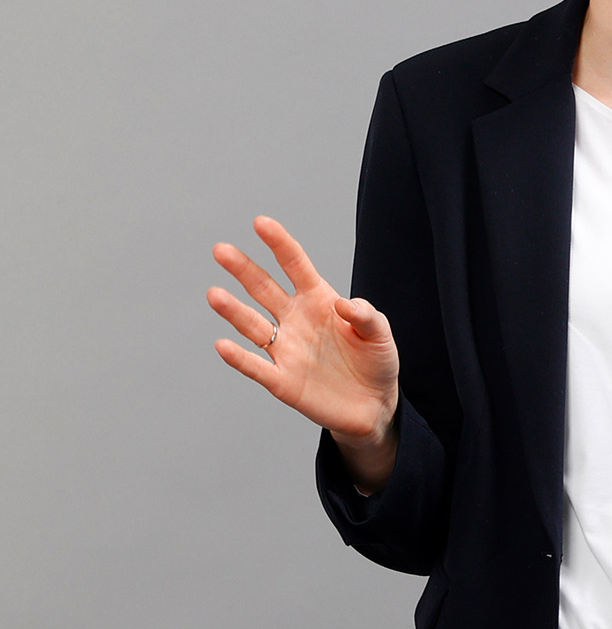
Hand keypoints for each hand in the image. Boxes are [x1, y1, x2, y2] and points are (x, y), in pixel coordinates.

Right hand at [207, 216, 398, 448]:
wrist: (373, 405)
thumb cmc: (376, 361)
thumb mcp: (380, 333)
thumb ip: (365, 315)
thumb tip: (341, 303)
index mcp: (319, 301)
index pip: (295, 266)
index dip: (279, 244)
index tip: (260, 223)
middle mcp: (296, 320)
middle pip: (265, 289)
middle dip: (244, 269)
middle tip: (221, 250)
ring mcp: (286, 350)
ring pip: (253, 326)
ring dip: (233, 311)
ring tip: (214, 294)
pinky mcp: (282, 381)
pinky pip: (256, 367)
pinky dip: (239, 358)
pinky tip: (223, 345)